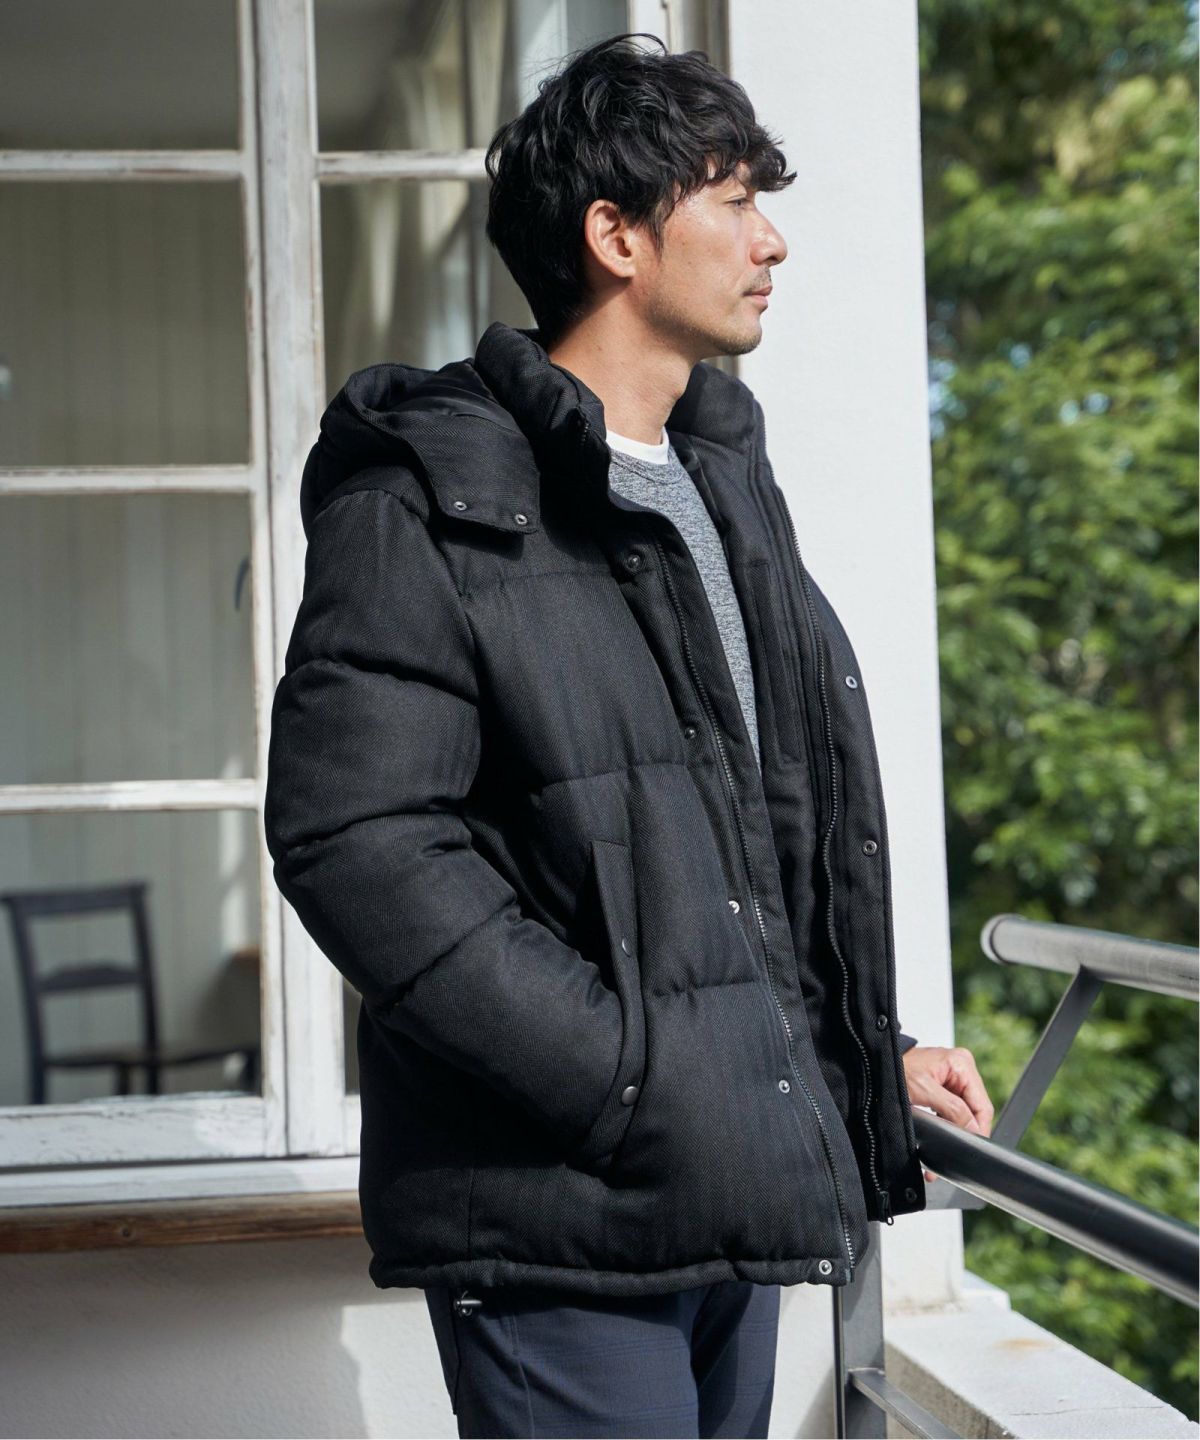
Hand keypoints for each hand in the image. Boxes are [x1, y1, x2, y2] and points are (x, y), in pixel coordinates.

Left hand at [901, 1045, 993, 1182]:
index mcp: (962, 1064)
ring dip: (955, 1130)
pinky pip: (953, 1110)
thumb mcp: (924, 1090)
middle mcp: (961, 1069)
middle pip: (974, 1111)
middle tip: (953, 1153)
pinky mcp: (944, 1087)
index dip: (979, 1130)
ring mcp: (953, 1078)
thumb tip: (974, 1129)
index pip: (982, 1106)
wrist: (875, 1064)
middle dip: (965, 1133)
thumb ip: (952, 1109)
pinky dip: (946, 1123)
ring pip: (964, 1113)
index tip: (972, 1148)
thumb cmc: (896, 1068)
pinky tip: (938, 1134)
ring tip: (944, 1147)